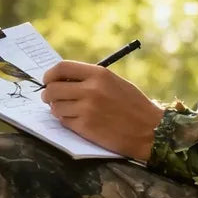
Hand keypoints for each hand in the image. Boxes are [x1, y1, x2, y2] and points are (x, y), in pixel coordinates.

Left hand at [42, 61, 164, 161]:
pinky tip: (76, 120)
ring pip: (56, 107)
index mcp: (99, 74)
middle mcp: (91, 89)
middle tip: (50, 98)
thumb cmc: (134, 105)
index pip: (62, 68)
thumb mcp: (115, 82)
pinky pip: (64, 121)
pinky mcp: (86, 127)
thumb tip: (64, 80)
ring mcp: (87, 109)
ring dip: (57, 109)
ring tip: (67, 110)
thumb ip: (91, 79)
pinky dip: (66, 121)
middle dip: (48, 94)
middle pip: (53, 88)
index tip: (48, 80)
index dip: (50, 75)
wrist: (150, 130)